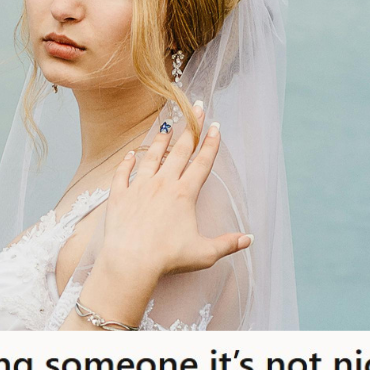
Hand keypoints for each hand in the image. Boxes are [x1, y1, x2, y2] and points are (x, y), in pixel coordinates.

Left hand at [101, 101, 252, 279]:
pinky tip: (130, 154)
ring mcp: (140, 187)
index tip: (216, 126)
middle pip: (179, 151)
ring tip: (166, 125)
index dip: (211, 143)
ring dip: (161, 140)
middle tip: (197, 108)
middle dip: (191, 128)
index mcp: (184, 194)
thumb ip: (227, 244)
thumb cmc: (168, 258)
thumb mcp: (203, 253)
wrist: (130, 262)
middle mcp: (163, 184)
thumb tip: (249, 239)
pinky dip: (127, 162)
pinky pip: (124, 173)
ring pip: (152, 156)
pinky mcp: (120, 195)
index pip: (202, 163)